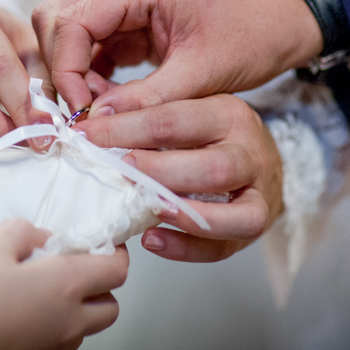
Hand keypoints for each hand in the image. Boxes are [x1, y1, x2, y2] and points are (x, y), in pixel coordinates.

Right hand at [0, 219, 127, 349]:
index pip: (117, 269)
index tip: (103, 243)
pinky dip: (62, 328)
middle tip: (78, 269)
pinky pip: (67, 342)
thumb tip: (39, 235)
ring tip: (51, 293)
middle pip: (111, 303)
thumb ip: (21, 233)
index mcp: (66, 285)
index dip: (116, 253)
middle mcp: (72, 318)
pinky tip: (33, 316)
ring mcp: (60, 345)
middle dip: (102, 285)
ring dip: (83, 309)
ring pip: (91, 326)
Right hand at [33, 0, 321, 113]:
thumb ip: (147, 99)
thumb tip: (96, 122)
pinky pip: (87, 43)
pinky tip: (109, 99)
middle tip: (84, 110)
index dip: (66, 69)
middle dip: (61, 68)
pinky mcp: (125, 18)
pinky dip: (88, 73)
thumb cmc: (248, 39)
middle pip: (56, 18)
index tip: (81, 111)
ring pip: (65, 30)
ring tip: (100, 107)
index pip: (72, 20)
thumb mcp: (201, 76)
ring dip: (73, 71)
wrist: (275, 26)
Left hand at [74, 95, 282, 261]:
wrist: (263, 154)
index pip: (175, 121)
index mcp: (230, 114)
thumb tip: (99, 109)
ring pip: (236, 214)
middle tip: (120, 171)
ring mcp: (260, 194)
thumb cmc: (215, 128)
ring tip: (147, 210)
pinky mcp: (255, 226)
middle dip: (161, 174)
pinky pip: (224, 246)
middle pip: (214, 169)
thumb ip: (148, 103)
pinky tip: (153, 239)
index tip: (86, 136)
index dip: (126, 129)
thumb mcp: (189, 102)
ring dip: (186, 215)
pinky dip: (187, 248)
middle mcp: (250, 153)